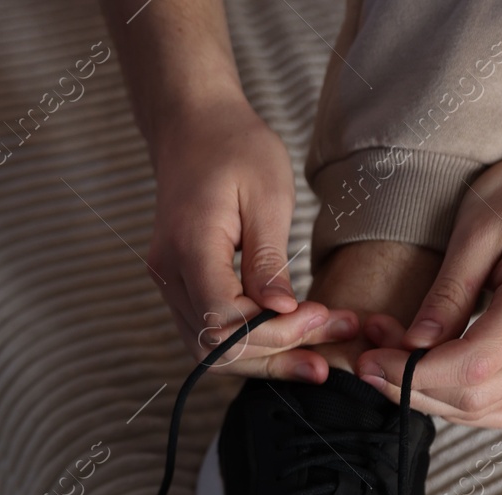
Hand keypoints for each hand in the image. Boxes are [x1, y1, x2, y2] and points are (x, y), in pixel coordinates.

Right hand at [146, 100, 357, 381]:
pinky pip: (209, 333)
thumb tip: (281, 311)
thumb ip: (269, 259)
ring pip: (209, 350)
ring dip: (265, 359)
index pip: (224, 320)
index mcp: (189, 247)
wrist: (193, 128)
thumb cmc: (234, 149)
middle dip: (276, 354)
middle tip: (332, 345)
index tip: (320, 315)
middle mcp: (169, 274)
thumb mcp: (266, 195)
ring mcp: (169, 284)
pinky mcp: (180, 287)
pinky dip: (249, 345)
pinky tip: (289, 341)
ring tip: (318, 357)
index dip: (274, 331)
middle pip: (215, 347)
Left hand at [354, 144, 501, 426]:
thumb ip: (447, 294)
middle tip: (369, 360)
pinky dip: (457, 397)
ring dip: (431, 398)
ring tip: (390, 360)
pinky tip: (424, 369)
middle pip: (477, 397)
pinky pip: (500, 398)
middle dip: (413, 389)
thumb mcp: (476, 231)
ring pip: (488, 408)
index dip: (413, 374)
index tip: (370, 359)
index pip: (471, 366)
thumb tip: (413, 345)